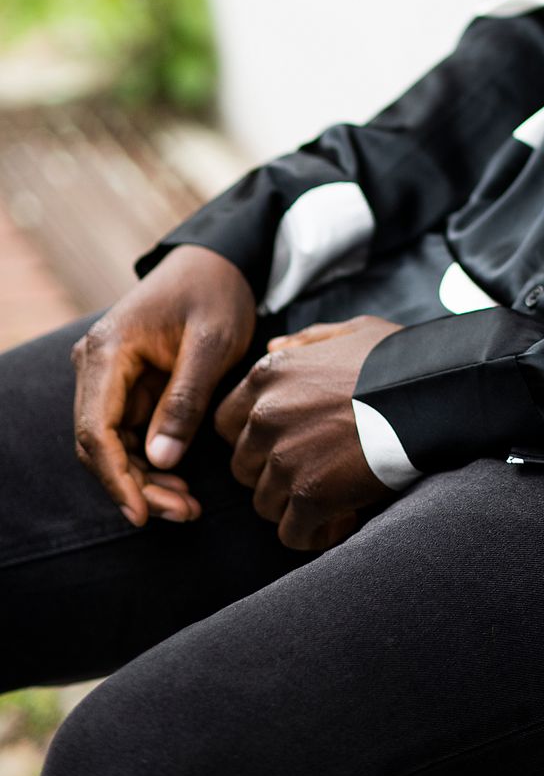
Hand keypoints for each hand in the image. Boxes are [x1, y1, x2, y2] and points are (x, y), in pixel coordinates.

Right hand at [71, 243, 256, 527]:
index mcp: (108, 350)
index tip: (143, 513)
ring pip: (112, 446)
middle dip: (136, 486)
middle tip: (183, 512)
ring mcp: (107, 377)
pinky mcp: (124, 386)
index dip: (116, 478)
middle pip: (99, 444)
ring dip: (144, 480)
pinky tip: (180, 484)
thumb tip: (159, 460)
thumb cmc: (216, 293)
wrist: (216, 263)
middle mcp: (95, 365)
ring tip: (187, 506)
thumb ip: (186, 400)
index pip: (96, 429)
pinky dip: (149, 462)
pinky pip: (127, 434)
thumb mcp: (212, 343)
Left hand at [213, 316, 401, 550]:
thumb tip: (272, 347)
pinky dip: (316, 533)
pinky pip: (292, 533)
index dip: (256, 438)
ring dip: (296, 505)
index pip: (227, 422)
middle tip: (317, 470)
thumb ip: (305, 342)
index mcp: (269, 376)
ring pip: (266, 503)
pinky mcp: (309, 495)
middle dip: (274, 474)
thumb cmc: (399, 359)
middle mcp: (266, 416)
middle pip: (244, 467)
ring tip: (335, 497)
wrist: (435, 391)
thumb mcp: (351, 332)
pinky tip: (345, 518)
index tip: (289, 442)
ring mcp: (285, 458)